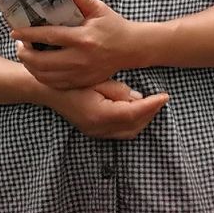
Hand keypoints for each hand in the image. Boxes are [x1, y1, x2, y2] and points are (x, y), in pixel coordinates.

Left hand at [10, 0, 146, 90]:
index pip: (49, 37)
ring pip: (46, 76)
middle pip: (42, 62)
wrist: (131, 49)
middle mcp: (80, 58)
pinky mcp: (82, 82)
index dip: (29, 34)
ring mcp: (81, 73)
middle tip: (19, 46)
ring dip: (31, 67)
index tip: (14, 31)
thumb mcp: (101, 9)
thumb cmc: (114, 27)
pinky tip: (38, 69)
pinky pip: (56, 84)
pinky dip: (42, 77)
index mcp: (83, 38)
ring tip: (25, 56)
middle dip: (25, 54)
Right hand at [43, 78, 168, 139]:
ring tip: (150, 103)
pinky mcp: (95, 132)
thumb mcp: (96, 80)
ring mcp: (96, 132)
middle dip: (150, 112)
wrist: (48, 91)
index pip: (134, 113)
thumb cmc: (71, 81)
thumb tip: (138, 97)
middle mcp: (99, 128)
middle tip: (160, 98)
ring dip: (143, 119)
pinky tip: (135, 110)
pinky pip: (121, 132)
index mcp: (100, 114)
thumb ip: (119, 90)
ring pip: (130, 132)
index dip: (152, 105)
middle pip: (135, 125)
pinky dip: (132, 123)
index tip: (165, 96)